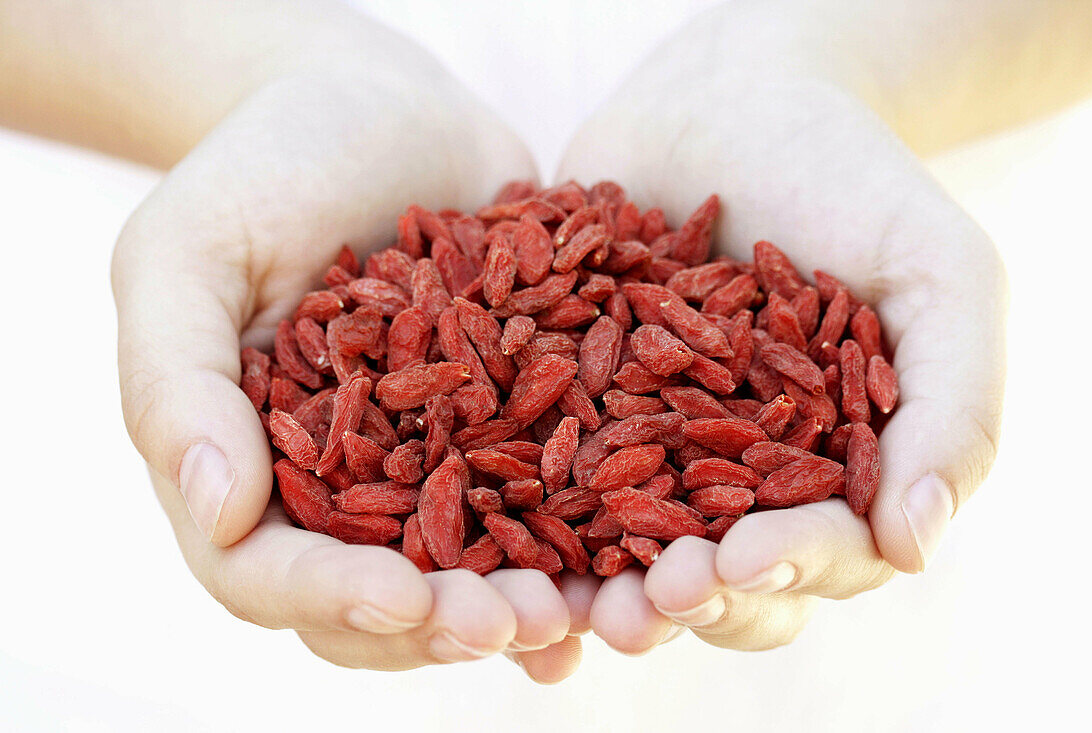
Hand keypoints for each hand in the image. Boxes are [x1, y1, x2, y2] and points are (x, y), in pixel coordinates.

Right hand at [111, 64, 590, 680]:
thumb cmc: (263, 168)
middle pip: (378, 600)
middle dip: (445, 622)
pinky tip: (633, 572)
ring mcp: (429, 467)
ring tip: (584, 612)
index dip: (331, 596)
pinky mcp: (508, 430)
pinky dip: (585, 550)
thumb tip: (215, 511)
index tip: (406, 597)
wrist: (380, 108)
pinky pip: (546, 507)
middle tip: (518, 620)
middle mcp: (338, 490)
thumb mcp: (186, 252)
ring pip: (468, 574)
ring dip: (524, 607)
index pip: (264, 571)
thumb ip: (175, 380)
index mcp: (245, 469)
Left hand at [556, 67, 1006, 651]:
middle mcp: (735, 479)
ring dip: (595, 589)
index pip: (821, 550)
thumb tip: (916, 550)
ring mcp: (643, 448)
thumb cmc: (854, 179)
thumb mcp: (937, 277)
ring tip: (561, 605)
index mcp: (831, 471)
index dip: (783, 567)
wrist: (730, 96)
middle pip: (716, 577)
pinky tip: (479, 533)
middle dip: (684, 599)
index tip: (738, 561)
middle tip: (646, 602)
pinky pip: (535, 469)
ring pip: (622, 550)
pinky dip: (512, 508)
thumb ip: (950, 408)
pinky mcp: (566, 407)